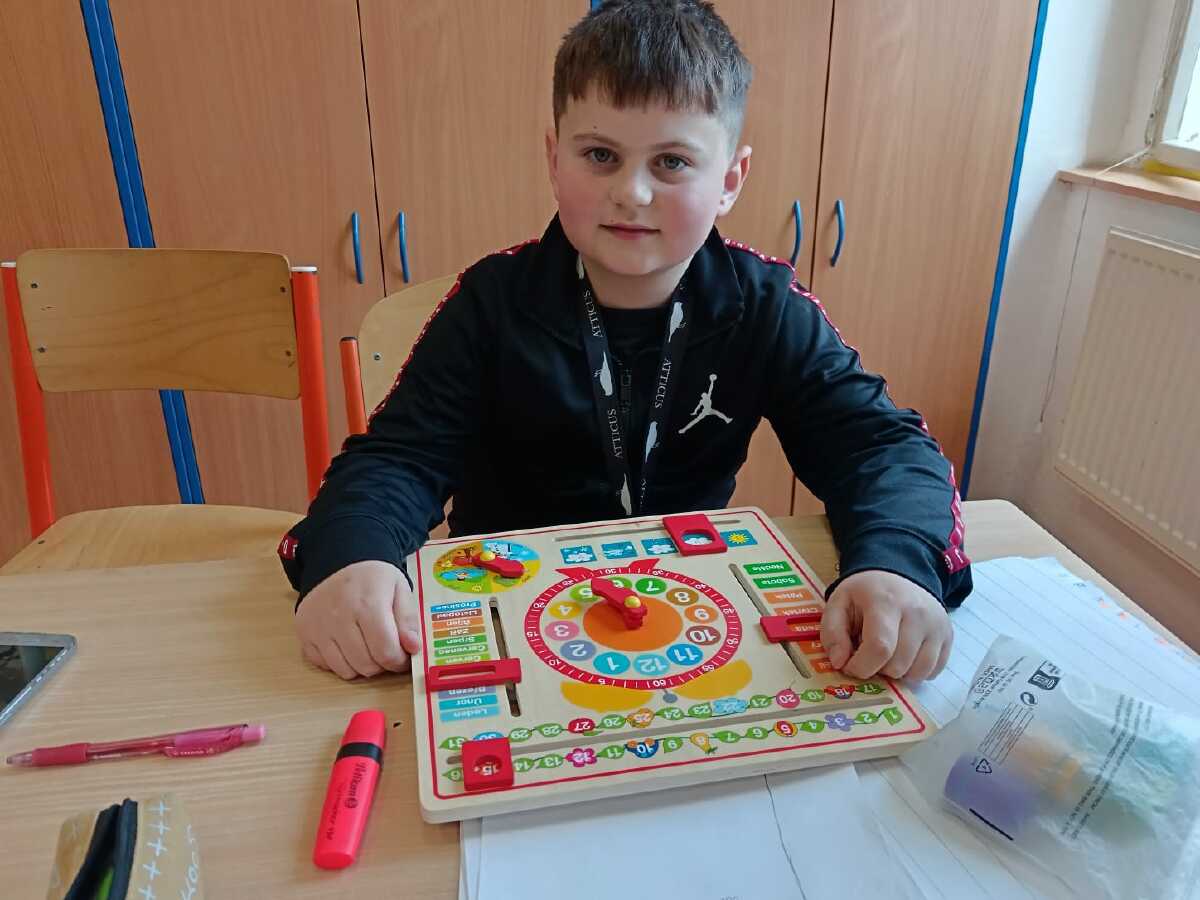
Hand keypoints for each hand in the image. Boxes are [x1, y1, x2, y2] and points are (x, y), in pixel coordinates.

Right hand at [294, 560, 421, 678]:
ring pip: (346, 671)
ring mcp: (318, 628)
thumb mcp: (400, 589)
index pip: (386, 652)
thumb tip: (413, 648)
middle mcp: (339, 618)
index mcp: (368, 605)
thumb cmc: (372, 577)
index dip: (400, 661)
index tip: (403, 656)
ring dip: (361, 666)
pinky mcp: (305, 634)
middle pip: (366, 665)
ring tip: (367, 647)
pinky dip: (340, 662)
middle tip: (385, 650)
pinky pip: (325, 665)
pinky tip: (347, 645)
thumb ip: (408, 620)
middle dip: (382, 664)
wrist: (337, 560)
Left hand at [820, 570, 951, 680]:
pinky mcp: (947, 636)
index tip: (850, 665)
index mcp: (886, 602)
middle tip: (868, 654)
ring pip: (917, 673)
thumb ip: (832, 632)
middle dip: (877, 669)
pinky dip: (915, 672)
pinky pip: (933, 671)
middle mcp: (917, 613)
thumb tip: (840, 662)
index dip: (861, 666)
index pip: (879, 647)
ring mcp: (936, 625)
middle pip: (898, 664)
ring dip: (896, 673)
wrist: (898, 576)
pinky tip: (903, 656)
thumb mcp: (838, 603)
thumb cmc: (865, 594)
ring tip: (886, 655)